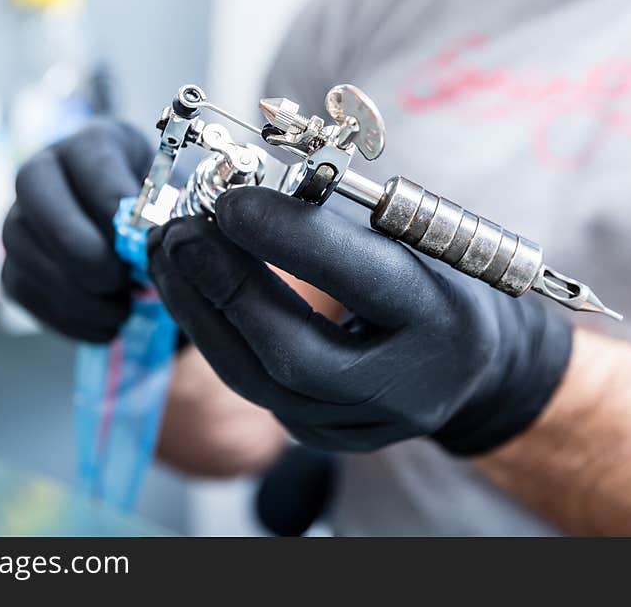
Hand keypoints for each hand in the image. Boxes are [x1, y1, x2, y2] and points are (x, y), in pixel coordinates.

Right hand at [1, 119, 152, 341]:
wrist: (136, 237)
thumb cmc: (161, 211)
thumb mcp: (175, 197)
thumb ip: (170, 212)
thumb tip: (164, 240)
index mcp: (91, 144)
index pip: (88, 162)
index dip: (113, 206)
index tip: (142, 243)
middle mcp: (42, 172)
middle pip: (37, 203)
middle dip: (84, 253)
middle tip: (124, 282)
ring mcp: (17, 219)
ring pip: (23, 252)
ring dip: (76, 293)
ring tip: (122, 312)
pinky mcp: (11, 265)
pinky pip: (23, 291)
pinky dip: (66, 317)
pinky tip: (106, 326)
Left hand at [147, 188, 572, 453]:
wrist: (461, 364)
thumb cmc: (432, 281)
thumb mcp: (413, 239)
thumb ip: (341, 222)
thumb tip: (247, 193)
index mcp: (444, 320)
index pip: (360, 279)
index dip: (288, 238)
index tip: (230, 200)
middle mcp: (405, 388)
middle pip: (294, 352)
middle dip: (225, 287)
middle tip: (179, 234)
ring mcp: (361, 426)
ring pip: (259, 382)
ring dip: (200, 314)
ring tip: (169, 256)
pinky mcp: (324, 436)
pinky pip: (255, 390)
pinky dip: (216, 337)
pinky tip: (190, 293)